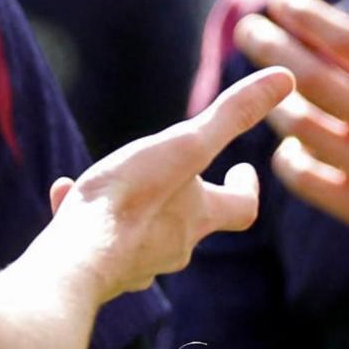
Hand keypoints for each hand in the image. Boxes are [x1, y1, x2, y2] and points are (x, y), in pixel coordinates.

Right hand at [43, 65, 291, 293]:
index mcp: (198, 218)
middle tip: (183, 175)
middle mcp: (172, 247)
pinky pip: (95, 239)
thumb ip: (232, 115)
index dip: (247, 188)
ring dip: (135, 208)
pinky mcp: (95, 270)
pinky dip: (86, 216)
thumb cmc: (131, 199)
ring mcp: (133, 263)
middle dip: (189, 199)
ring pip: (142, 235)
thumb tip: (285, 78)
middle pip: (192, 226)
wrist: (77, 259)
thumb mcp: (186, 145)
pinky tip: (63, 196)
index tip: (245, 169)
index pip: (242, 209)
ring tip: (116, 182)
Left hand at [235, 0, 348, 275]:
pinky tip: (292, 143)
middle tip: (247, 29)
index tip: (279, 0)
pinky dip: (287, 156)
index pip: (347, 40)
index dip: (307, 16)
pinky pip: (302, 178)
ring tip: (270, 86)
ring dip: (275, 101)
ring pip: (298, 126)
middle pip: (309, 77)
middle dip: (270, 46)